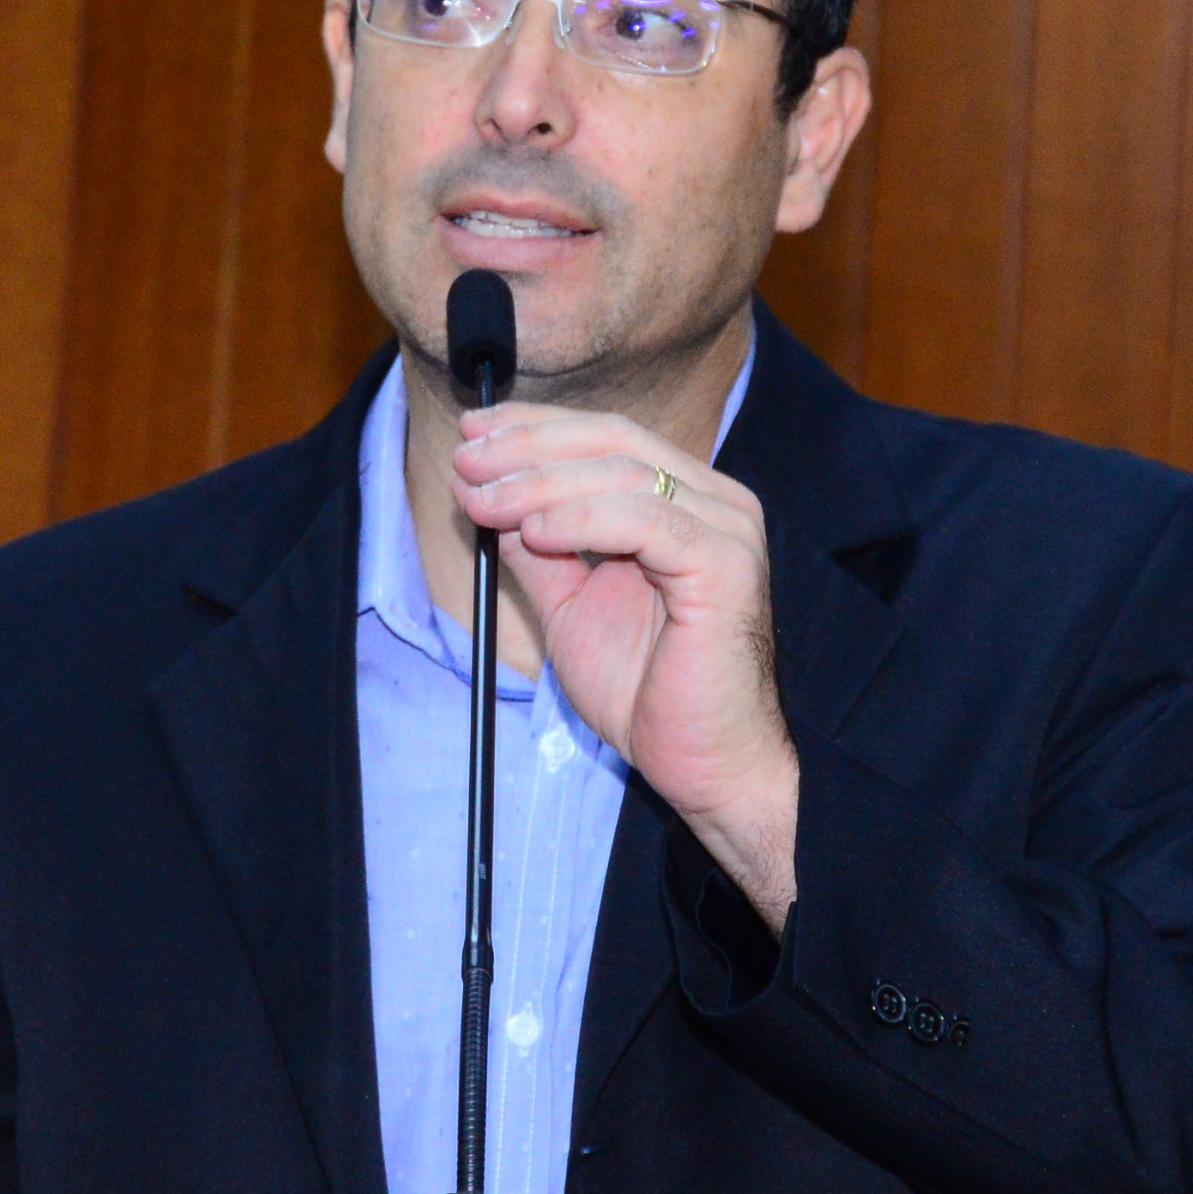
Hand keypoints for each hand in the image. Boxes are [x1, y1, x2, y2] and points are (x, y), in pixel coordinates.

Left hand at [453, 408, 799, 926]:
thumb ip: (538, 549)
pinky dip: (581, 520)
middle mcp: (716, 503)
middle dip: (527, 445)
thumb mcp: (570, 605)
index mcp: (688, 501)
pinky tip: (533, 532)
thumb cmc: (648, 692)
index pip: (607, 437)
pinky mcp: (725, 566)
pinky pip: (645, 521)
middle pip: (613, 441)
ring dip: (538, 481)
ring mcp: (727, 530)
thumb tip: (487, 494)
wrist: (703, 765)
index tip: (471, 435)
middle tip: (465, 459)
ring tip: (481, 499)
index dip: (535, 429)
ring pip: (622, 475)